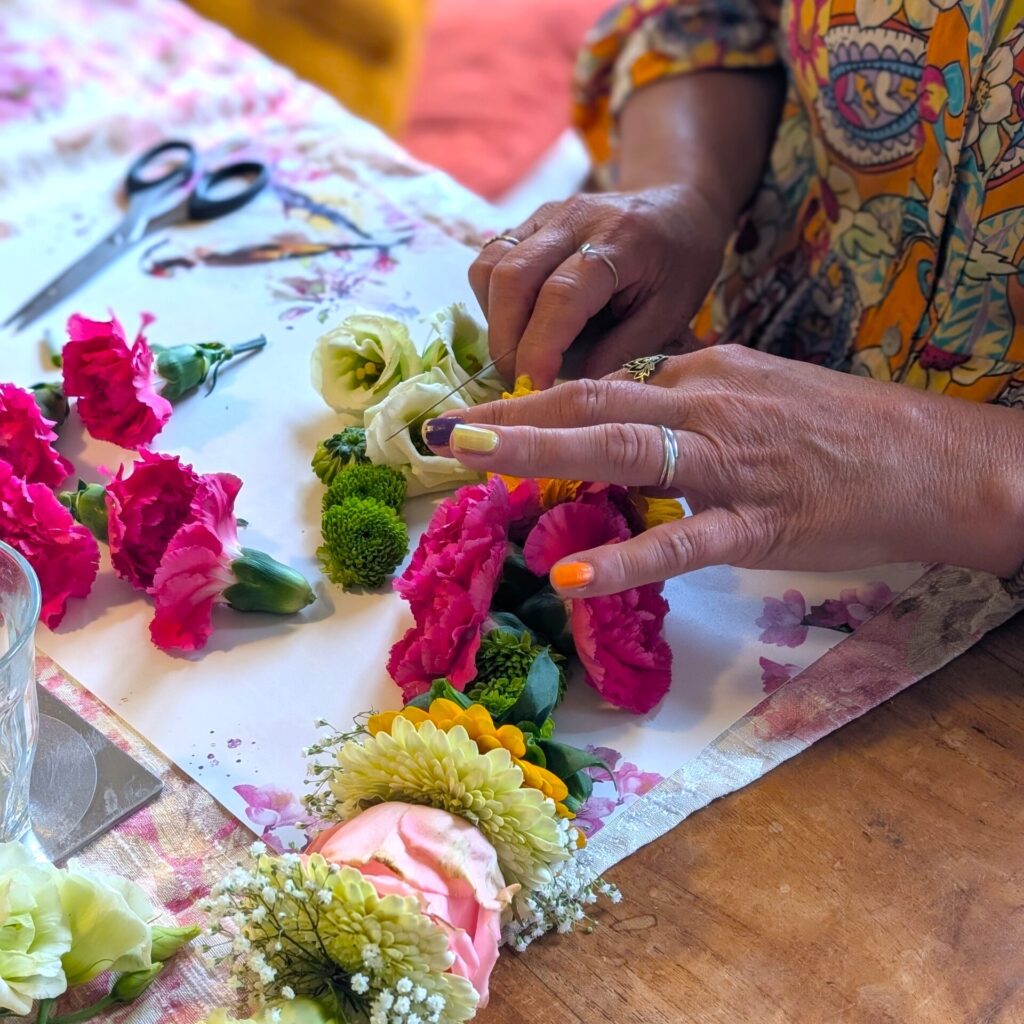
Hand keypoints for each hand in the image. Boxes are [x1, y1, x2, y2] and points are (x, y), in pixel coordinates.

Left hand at [423, 346, 1023, 594]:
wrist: (936, 460)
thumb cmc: (843, 433)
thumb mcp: (755, 396)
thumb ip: (688, 405)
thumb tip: (625, 418)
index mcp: (704, 375)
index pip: (601, 386)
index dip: (531, 401)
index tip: (476, 416)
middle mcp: (707, 404)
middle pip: (593, 402)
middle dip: (511, 414)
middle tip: (444, 428)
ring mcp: (731, 462)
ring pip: (623, 451)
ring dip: (540, 453)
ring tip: (473, 462)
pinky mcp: (760, 522)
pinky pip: (682, 540)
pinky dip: (624, 558)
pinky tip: (570, 574)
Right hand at [468, 185, 730, 387]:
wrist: (677, 207)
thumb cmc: (681, 263)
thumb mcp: (672, 314)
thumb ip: (624, 352)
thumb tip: (571, 392)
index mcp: (621, 239)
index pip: (561, 295)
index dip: (540, 347)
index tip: (533, 390)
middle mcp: (573, 219)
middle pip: (511, 278)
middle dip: (506, 342)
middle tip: (519, 385)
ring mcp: (544, 217)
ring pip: (490, 268)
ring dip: (495, 322)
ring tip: (520, 356)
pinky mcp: (526, 224)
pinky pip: (489, 263)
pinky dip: (494, 304)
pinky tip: (519, 327)